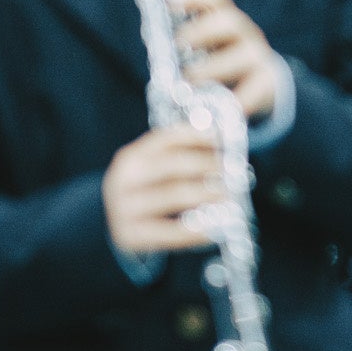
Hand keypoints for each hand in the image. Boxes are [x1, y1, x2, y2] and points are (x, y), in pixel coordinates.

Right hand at [103, 125, 222, 254]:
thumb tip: (235, 115)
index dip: (198, 136)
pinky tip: (216, 229)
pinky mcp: (130, 235)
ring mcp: (124, 208)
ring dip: (206, 193)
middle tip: (236, 170)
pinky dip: (197, 230)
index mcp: (131, 156)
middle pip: (173, 164)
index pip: (168, 138)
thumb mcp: (156, 166)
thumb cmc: (148, 190)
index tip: (224, 140)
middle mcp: (123, 179)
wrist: (116, 224)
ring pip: (174, 195)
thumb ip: (187, 147)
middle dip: (208, 164)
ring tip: (229, 195)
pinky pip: (171, 232)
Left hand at [175, 0, 282, 120]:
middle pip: (229, 21)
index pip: (216, 0)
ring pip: (243, 56)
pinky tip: (222, 110)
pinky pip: (254, 92)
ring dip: (214, 68)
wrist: (265, 89)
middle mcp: (246, 35)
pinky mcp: (268, 84)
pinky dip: (239, 100)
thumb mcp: (206, 51)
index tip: (170, 0)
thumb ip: (186, 46)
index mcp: (227, 22)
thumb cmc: (223, 68)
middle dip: (202, 30)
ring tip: (191, 81)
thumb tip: (153, 41)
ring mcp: (258, 58)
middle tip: (178, 43)